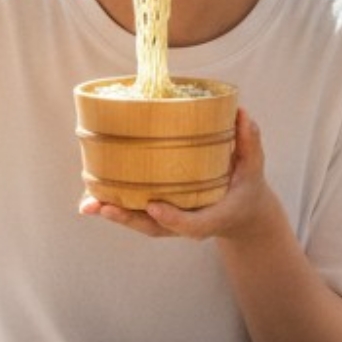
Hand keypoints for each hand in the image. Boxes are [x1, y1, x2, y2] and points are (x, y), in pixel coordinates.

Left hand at [80, 110, 282, 241]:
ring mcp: (173, 223)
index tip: (154, 206)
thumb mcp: (254, 168)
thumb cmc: (247, 188)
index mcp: (213, 217)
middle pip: (155, 228)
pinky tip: (89, 200)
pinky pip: (136, 215)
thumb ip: (250, 143)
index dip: (172, 218)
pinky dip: (114, 209)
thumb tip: (241, 114)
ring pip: (140, 224)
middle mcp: (189, 224)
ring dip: (114, 215)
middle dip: (129, 219)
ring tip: (88, 204)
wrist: (242, 214)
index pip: (192, 225)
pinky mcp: (162, 216)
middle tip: (105, 207)